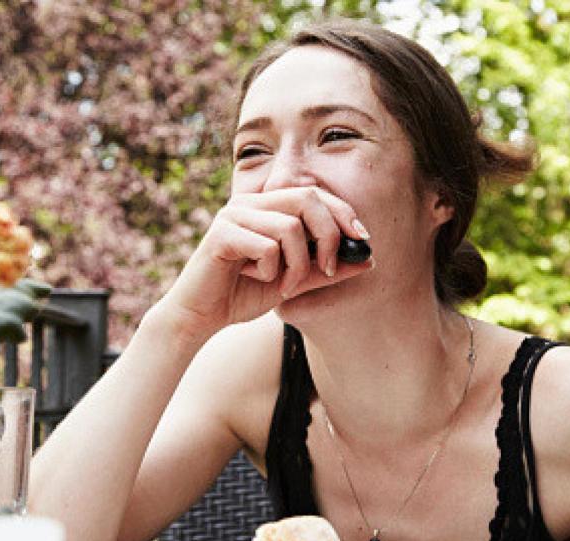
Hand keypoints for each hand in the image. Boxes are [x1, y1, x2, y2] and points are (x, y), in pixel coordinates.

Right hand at [155, 186, 372, 338]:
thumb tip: (368, 259)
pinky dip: (271, 270)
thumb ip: (326, 269)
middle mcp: (250, 203)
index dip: (343, 213)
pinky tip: (257, 279)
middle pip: (306, 198)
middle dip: (328, 235)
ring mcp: (233, 215)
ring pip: (289, 227)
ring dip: (298, 264)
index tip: (363, 239)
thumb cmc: (243, 294)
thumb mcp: (294, 282)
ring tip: (286, 285)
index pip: (314, 194)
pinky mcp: (221, 235)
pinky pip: (266, 246)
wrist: (200, 316)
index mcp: (267, 207)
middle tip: (329, 268)